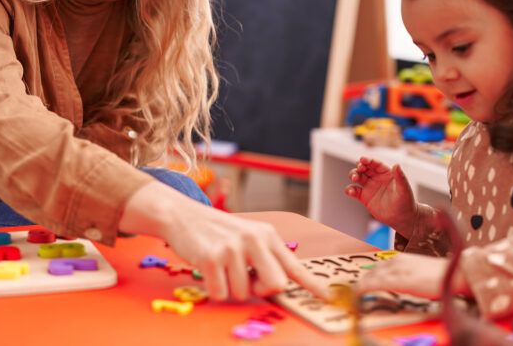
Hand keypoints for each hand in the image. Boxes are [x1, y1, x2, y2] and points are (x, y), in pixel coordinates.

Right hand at [119, 182, 331, 302]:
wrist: (184, 215)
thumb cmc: (218, 232)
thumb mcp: (248, 237)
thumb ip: (266, 258)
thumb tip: (281, 286)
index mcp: (268, 236)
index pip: (294, 266)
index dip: (313, 285)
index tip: (328, 297)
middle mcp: (254, 239)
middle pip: (275, 285)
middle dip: (260, 290)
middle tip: (247, 279)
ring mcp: (232, 248)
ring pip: (243, 293)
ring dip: (231, 288)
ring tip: (222, 267)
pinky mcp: (211, 258)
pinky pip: (221, 294)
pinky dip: (215, 289)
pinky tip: (209, 270)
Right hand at [344, 157, 416, 234]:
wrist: (402, 218)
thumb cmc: (406, 202)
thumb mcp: (404, 189)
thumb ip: (400, 177)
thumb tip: (397, 165)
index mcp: (386, 173)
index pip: (375, 163)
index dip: (368, 160)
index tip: (362, 159)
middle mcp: (376, 178)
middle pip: (364, 168)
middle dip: (359, 166)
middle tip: (359, 169)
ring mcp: (369, 187)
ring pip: (357, 176)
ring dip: (353, 174)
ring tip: (354, 178)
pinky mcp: (364, 197)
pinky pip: (354, 190)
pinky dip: (350, 189)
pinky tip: (350, 191)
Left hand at [354, 253, 459, 298]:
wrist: (456, 273)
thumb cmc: (441, 275)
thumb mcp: (419, 272)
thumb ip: (406, 275)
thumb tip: (398, 284)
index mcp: (401, 258)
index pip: (377, 267)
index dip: (367, 277)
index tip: (359, 285)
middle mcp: (397, 261)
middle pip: (372, 272)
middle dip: (361, 282)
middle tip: (350, 292)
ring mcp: (398, 269)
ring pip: (372, 277)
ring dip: (361, 286)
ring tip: (351, 295)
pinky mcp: (401, 279)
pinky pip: (377, 284)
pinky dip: (365, 288)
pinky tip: (358, 293)